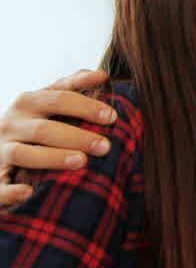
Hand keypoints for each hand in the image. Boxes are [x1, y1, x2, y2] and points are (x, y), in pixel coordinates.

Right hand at [0, 70, 113, 205]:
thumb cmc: (30, 124)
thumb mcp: (45, 101)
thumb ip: (70, 87)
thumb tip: (101, 75)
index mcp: (27, 103)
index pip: (59, 99)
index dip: (86, 107)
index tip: (112, 117)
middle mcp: (11, 124)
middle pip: (44, 129)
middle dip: (77, 137)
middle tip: (105, 146)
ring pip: (21, 153)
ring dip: (51, 158)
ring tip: (81, 162)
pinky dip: (10, 190)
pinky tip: (28, 192)